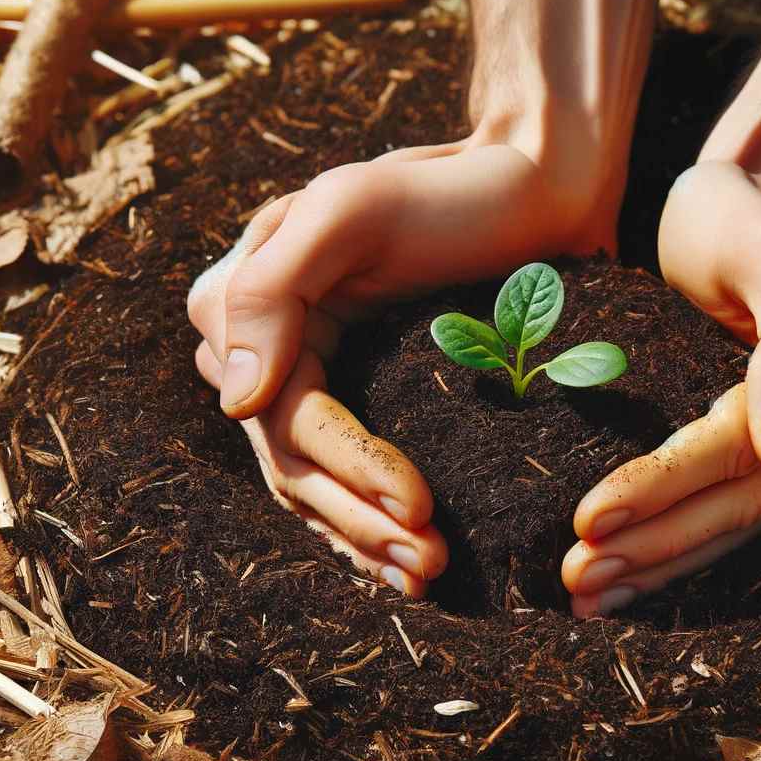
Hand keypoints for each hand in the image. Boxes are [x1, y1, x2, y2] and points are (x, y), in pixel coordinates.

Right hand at [188, 139, 606, 593]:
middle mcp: (264, 349)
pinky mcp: (361, 395)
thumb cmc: (444, 190)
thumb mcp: (350, 210)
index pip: (281, 418)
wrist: (525, 185)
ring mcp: (311, 376)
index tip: (421, 507)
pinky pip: (344, 476)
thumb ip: (272, 289)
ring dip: (363, 541)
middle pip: (294, 464)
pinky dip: (368, 524)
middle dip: (359, 522)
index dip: (346, 471)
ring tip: (426, 576)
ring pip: (314, 485)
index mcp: (244, 304)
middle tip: (430, 562)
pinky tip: (405, 567)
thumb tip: (235, 398)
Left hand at [558, 0, 760, 613]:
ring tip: (587, 594)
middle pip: (744, 495)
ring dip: (661, 561)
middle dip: (654, 544)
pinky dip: (679, 541)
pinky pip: (735, 500)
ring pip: (739, 513)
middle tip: (574, 580)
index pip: (750, 450)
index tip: (587, 520)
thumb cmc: (748, 203)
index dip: (666, 489)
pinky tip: (627, 573)